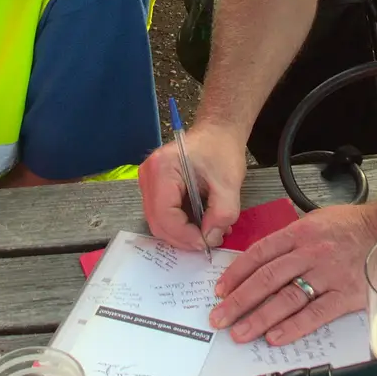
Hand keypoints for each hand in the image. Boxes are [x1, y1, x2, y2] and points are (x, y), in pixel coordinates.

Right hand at [139, 119, 247, 251]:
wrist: (217, 132)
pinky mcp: (154, 188)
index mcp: (163, 168)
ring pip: (159, 222)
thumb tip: (210, 239)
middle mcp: (147, 175)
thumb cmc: (221, 150)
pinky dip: (181, 225)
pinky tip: (200, 223)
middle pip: (157, 222)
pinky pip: (162, 215)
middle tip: (209, 242)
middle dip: (183, 238)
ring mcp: (147, 182)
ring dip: (183, 234)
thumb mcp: (229, 183)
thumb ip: (222, 214)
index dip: (185, 235)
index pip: (164, 214)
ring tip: (208, 231)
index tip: (207, 243)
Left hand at [209, 201, 376, 346]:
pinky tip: (275, 337)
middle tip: (219, 318)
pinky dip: (293, 327)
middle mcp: (311, 252)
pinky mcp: (347, 295)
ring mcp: (328, 275)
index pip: (259, 254)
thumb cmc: (357, 226)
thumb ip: (292, 239)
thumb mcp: (318, 220)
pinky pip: (315, 313)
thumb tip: (265, 259)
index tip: (221, 290)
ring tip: (240, 332)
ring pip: (286, 298)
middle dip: (238, 300)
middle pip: (266, 278)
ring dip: (259, 318)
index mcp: (300, 233)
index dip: (236, 274)